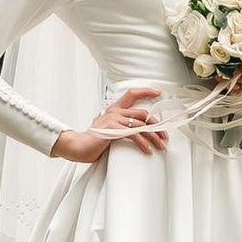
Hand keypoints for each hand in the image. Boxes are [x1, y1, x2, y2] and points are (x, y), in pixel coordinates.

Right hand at [54, 88, 168, 162]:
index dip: (145, 91)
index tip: (158, 92)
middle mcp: (115, 112)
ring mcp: (114, 120)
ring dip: (154, 137)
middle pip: (143, 114)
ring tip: (160, 145)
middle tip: (164, 135)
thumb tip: (112, 121)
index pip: (131, 94)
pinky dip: (143, 143)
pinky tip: (147, 150)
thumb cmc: (91, 140)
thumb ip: (110, 123)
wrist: (78, 146)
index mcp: (113, 109)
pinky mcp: (114, 130)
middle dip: (157, 125)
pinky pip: (134, 135)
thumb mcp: (103, 127)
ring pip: (141, 126)